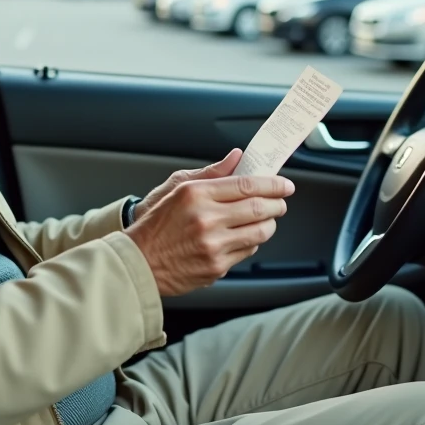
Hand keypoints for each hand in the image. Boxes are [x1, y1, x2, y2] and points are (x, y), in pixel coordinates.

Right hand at [124, 149, 294, 295]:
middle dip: (278, 204)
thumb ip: (212, 173)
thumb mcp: (178, 189)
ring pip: (260, 232)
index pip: (247, 185)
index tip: (284, 184)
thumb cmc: (156, 224)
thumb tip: (237, 158)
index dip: (273, 184)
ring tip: (264, 219)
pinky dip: (251, 242)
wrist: (140, 261)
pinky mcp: (217, 266)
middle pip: (260, 208)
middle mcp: (207, 219)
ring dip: (269, 224)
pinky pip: (248, 251)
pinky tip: (242, 236)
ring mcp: (213, 245)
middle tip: (281, 201)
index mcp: (197, 195)